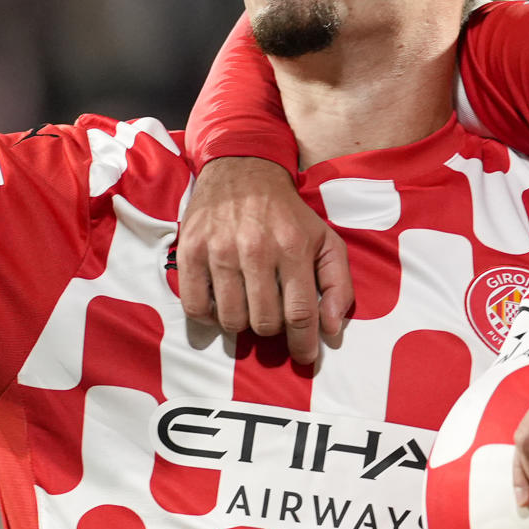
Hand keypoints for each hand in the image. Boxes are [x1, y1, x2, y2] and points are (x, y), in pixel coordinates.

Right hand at [177, 157, 353, 363]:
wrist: (243, 171)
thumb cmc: (288, 214)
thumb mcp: (326, 240)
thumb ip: (338, 284)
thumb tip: (332, 330)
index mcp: (293, 248)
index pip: (300, 314)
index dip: (304, 344)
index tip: (306, 357)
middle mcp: (255, 249)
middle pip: (264, 322)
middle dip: (273, 329)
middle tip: (272, 316)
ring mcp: (219, 251)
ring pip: (231, 320)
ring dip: (242, 323)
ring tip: (247, 306)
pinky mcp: (190, 251)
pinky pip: (195, 308)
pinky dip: (209, 318)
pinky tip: (221, 303)